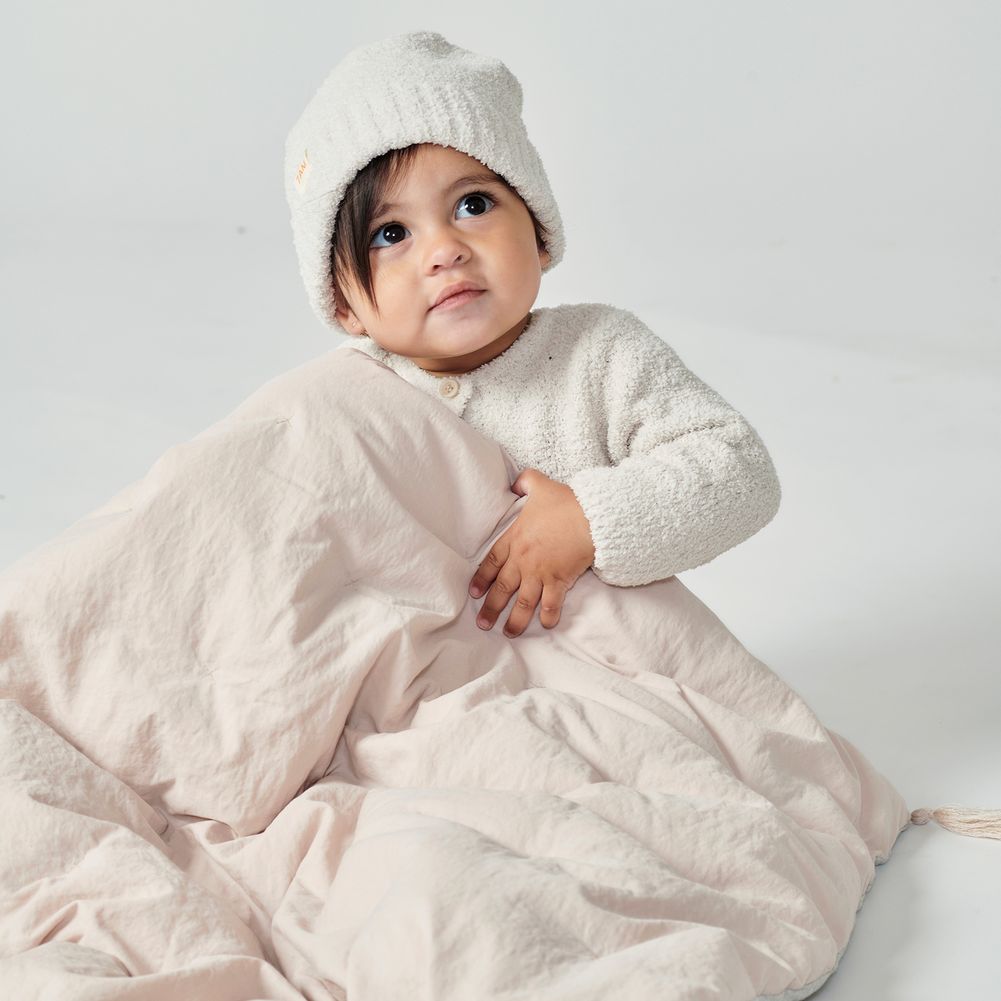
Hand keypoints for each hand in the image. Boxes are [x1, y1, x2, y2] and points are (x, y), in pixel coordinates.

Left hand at [469, 468, 595, 636]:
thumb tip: (515, 483)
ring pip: (523, 602)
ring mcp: (540, 573)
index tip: (474, 593)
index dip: (482, 579)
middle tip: (483, 624)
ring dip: (515, 620)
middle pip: (503, 588)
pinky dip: (549, 616)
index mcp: (515, 539)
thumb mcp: (540, 484)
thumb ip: (525, 482)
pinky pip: (551, 604)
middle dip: (491, 608)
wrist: (590, 517)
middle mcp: (523, 560)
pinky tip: (547, 625)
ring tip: (509, 633)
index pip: (492, 562)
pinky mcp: (560, 581)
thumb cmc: (565, 502)